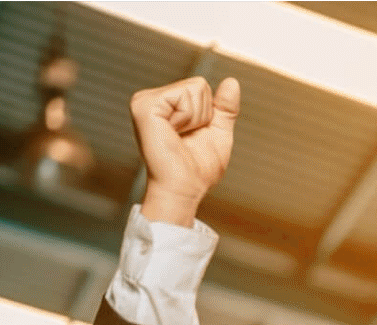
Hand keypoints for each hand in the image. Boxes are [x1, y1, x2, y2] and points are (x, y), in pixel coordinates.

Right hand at [130, 76, 240, 226]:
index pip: (201, 86)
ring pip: (194, 88)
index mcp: (164, 103)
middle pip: (199, 84)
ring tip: (178, 138)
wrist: (184, 190)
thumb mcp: (218, 133)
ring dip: (196, 119)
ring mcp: (144, 100)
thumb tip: (232, 81)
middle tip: (186, 138)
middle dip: (203, 115)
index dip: (207, 114)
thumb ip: (225, 108)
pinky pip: (184, 96)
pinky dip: (188, 118)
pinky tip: (172, 134)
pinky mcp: (144, 106)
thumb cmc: (198, 168)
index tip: (192, 135)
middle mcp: (150, 98)